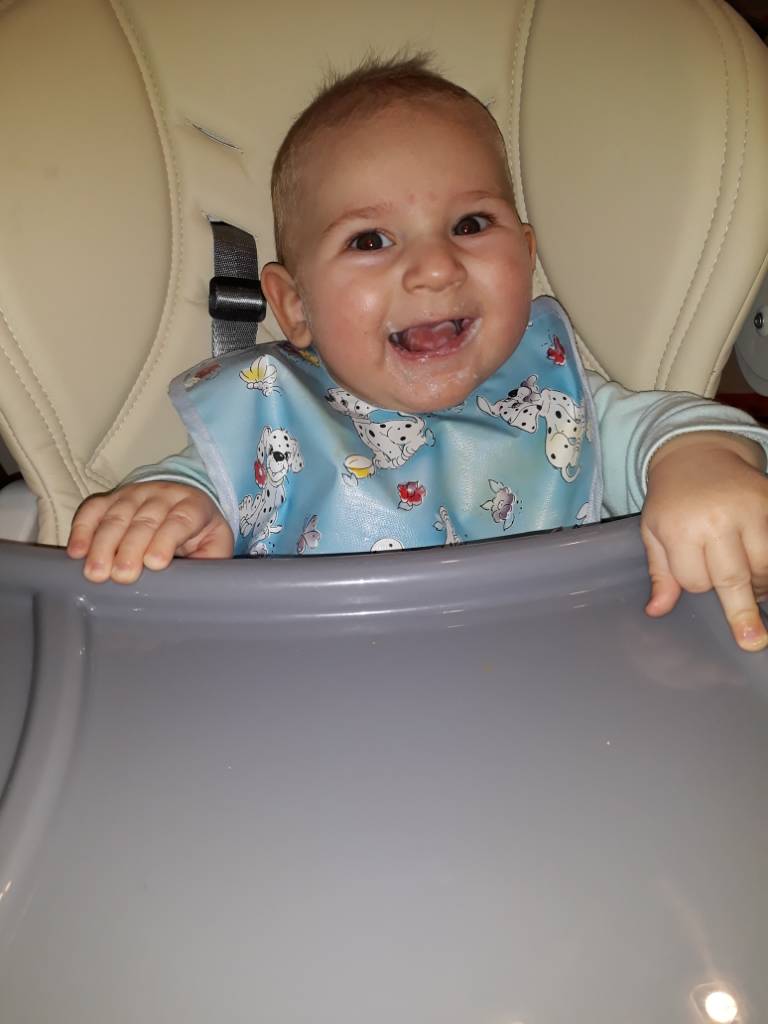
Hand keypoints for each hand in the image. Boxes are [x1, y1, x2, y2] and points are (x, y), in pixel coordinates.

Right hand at [67, 481, 233, 583]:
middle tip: (122, 576)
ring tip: (96, 572)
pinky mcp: (111, 498)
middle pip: (145, 520)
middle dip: (131, 548)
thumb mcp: (215, 545)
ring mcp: (134, 494)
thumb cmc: (200, 533)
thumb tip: (199, 585)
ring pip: (117, 516)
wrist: (184, 501)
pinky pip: (93, 510)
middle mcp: (162, 495)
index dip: (166, 540)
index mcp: (193, 505)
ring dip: (103, 545)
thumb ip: (210, 562)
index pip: (180, 519)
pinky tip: (76, 552)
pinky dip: (82, 529)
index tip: (155, 563)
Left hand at [641, 432, 767, 651]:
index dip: (698, 584)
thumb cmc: (672, 500)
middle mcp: (716, 519)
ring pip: (764, 563)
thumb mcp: (654, 532)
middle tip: (753, 640)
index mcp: (680, 529)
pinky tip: (764, 569)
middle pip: (733, 576)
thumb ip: (661, 573)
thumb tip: (657, 611)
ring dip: (761, 582)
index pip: (695, 579)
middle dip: (742, 610)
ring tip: (753, 583)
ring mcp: (749, 509)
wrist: (697, 454)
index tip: (697, 574)